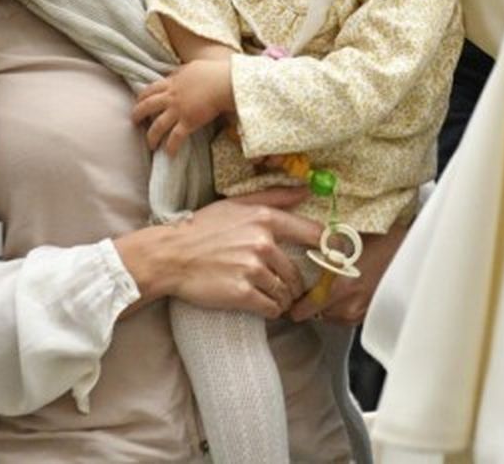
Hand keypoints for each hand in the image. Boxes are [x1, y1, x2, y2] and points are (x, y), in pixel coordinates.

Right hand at [116, 189, 322, 319]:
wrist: (171, 256)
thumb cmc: (202, 228)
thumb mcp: (236, 204)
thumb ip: (273, 198)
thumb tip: (306, 192)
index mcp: (264, 219)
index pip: (313, 234)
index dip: (327, 249)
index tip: (332, 259)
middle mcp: (262, 243)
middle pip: (297, 272)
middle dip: (295, 284)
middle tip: (289, 288)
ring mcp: (252, 269)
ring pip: (285, 292)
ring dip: (283, 299)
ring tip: (272, 297)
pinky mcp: (242, 293)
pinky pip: (271, 308)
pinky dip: (271, 310)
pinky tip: (263, 305)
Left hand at [134, 59, 235, 154]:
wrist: (224, 83)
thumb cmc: (213, 72)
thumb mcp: (192, 67)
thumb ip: (181, 73)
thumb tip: (177, 74)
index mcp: (172, 82)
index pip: (150, 89)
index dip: (142, 96)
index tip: (138, 102)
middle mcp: (171, 97)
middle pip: (147, 106)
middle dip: (137, 114)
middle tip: (134, 121)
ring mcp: (178, 110)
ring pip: (157, 125)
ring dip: (151, 136)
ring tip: (150, 144)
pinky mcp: (188, 122)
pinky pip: (175, 137)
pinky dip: (171, 147)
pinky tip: (169, 154)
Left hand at [289, 219, 409, 324]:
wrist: (411, 251)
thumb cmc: (381, 241)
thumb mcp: (345, 242)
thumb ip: (320, 252)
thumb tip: (293, 249)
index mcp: (339, 287)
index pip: (303, 310)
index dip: (292, 303)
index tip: (287, 295)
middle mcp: (348, 306)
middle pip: (314, 315)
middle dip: (308, 302)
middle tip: (305, 286)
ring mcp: (360, 313)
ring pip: (330, 317)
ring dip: (324, 306)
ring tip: (327, 286)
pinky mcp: (368, 315)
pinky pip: (345, 316)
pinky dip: (340, 307)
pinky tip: (344, 291)